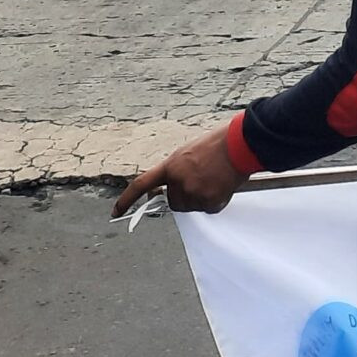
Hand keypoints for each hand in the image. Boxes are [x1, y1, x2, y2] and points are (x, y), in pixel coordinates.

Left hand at [112, 125, 245, 217]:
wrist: (240, 144)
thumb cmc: (219, 143)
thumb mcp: (191, 152)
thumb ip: (179, 170)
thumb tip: (178, 187)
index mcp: (171, 165)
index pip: (141, 184)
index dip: (126, 200)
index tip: (115, 213)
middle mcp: (177, 181)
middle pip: (174, 201)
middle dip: (186, 195)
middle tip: (204, 179)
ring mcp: (192, 192)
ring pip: (192, 206)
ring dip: (202, 197)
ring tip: (217, 178)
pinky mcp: (207, 201)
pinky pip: (209, 208)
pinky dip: (217, 200)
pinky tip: (224, 185)